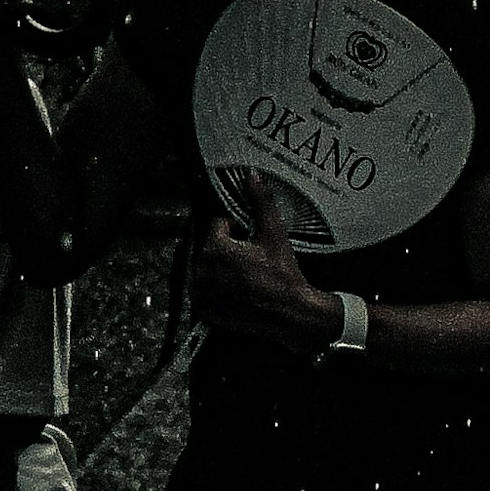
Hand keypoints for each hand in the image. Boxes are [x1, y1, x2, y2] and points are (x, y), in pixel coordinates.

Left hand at [196, 172, 336, 348]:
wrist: (289, 313)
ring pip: (207, 268)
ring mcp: (201, 293)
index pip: (218, 225)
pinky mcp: (204, 310)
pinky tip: (237, 290)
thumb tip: (252, 176)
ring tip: (246, 276)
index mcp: (214, 249)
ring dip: (220, 268)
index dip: (237, 230)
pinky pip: (204, 291)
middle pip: (210, 247)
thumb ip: (260, 201)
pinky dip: (217, 289)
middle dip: (227, 249)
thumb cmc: (282, 275)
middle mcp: (201, 271)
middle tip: (252, 259)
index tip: (252, 242)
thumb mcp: (274, 234)